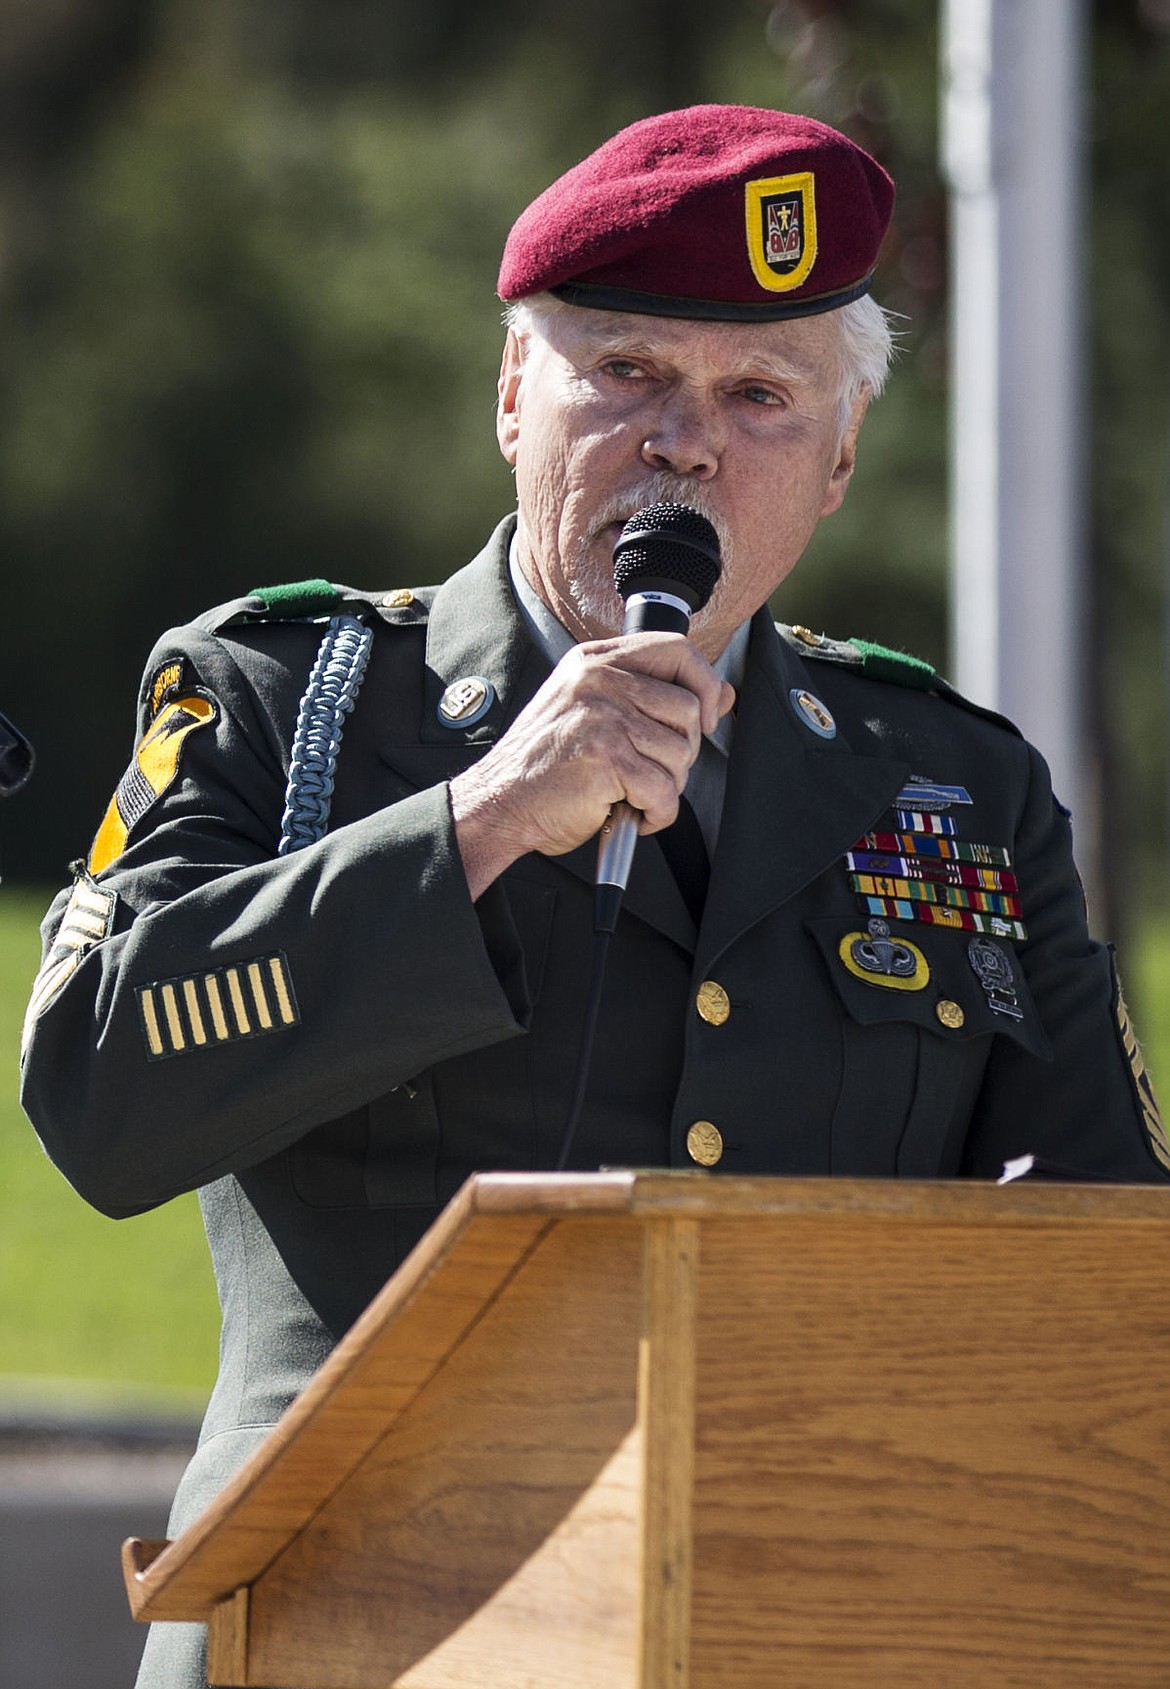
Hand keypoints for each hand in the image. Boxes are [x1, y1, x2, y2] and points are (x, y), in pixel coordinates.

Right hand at [449, 632, 734, 898]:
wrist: (500, 802)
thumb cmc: (544, 764)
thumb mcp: (595, 711)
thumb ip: (654, 696)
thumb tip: (722, 693)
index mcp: (595, 661)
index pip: (677, 649)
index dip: (703, 684)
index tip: (702, 718)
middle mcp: (599, 681)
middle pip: (687, 707)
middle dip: (681, 751)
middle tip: (649, 770)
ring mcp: (603, 717)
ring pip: (680, 752)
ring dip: (667, 786)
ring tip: (634, 793)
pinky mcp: (607, 758)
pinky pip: (664, 790)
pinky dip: (658, 813)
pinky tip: (633, 813)